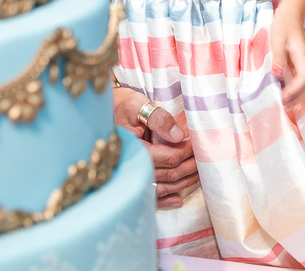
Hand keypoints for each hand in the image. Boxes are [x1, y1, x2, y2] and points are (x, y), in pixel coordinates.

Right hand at [112, 85, 197, 208]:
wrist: (100, 113)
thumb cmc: (120, 105)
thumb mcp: (137, 104)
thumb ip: (158, 118)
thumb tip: (178, 135)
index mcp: (135, 148)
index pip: (169, 157)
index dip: (187, 151)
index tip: (198, 143)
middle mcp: (132, 166)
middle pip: (169, 174)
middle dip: (189, 167)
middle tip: (204, 159)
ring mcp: (131, 175)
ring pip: (162, 187)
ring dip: (182, 183)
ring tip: (198, 175)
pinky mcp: (131, 178)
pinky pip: (148, 195)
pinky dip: (164, 200)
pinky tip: (177, 200)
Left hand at [270, 14, 304, 106]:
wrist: (291, 14)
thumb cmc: (284, 24)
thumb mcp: (278, 39)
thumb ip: (278, 57)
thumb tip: (278, 75)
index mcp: (303, 57)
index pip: (303, 80)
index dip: (294, 92)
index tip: (282, 98)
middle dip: (297, 99)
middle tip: (282, 106)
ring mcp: (303, 65)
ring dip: (296, 97)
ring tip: (283, 104)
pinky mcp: (298, 65)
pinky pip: (300, 82)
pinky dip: (294, 92)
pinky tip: (284, 95)